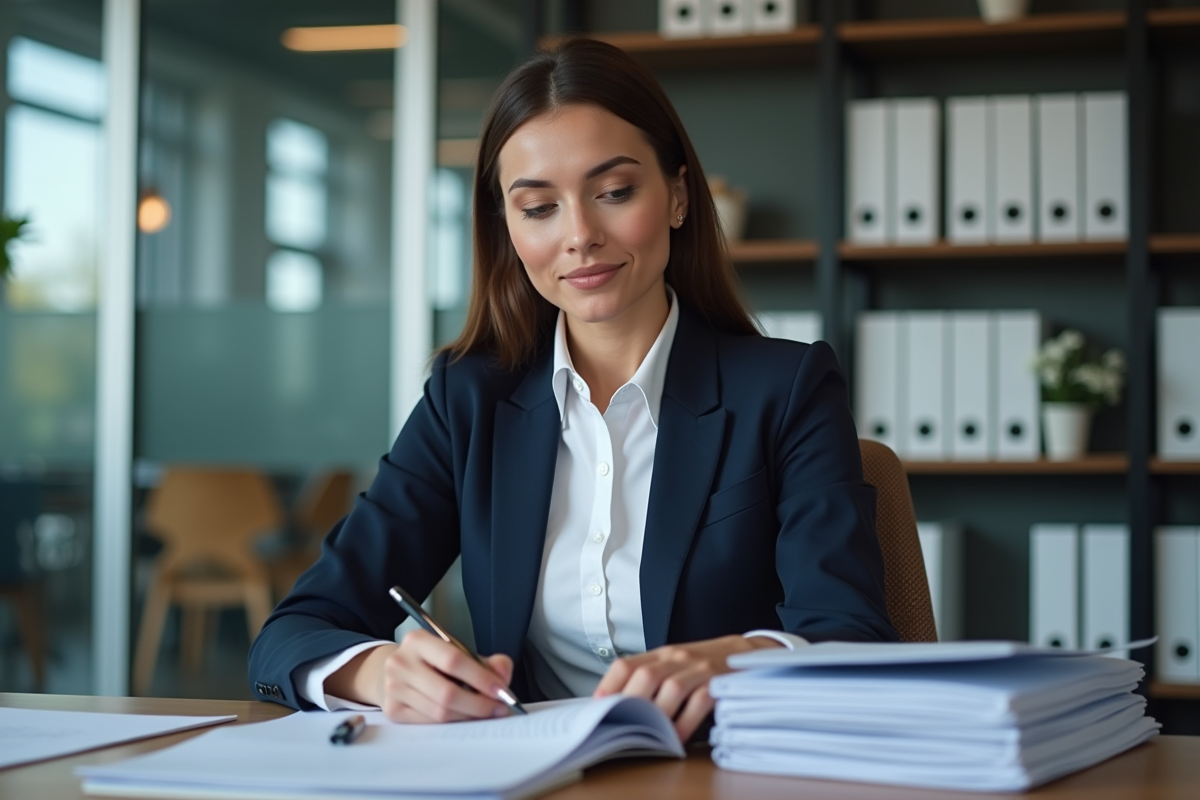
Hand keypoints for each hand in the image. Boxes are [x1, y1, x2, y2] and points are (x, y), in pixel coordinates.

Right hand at [328, 630, 513, 723]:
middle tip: (499, 708)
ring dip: (469, 716)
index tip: (502, 690)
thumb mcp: (457, 652)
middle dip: (479, 704)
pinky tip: (465, 718)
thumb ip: (486, 661)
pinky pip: (430, 723)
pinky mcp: (393, 710)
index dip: (481, 678)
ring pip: (439, 712)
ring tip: (487, 714)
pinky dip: (453, 723)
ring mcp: (393, 688)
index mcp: (418, 640)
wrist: (396, 670)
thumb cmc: (433, 662)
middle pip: (446, 692)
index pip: (453, 660)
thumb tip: (503, 673)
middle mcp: (400, 662)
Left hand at [592, 635, 781, 741]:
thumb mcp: (676, 663)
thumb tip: (620, 703)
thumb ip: (652, 677)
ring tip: (650, 734)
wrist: (748, 653)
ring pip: (671, 688)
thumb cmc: (706, 663)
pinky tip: (677, 736)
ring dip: (658, 714)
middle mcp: (678, 658)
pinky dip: (686, 721)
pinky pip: (700, 702)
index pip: (627, 664)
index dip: (609, 685)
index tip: (599, 705)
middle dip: (631, 702)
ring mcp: (700, 669)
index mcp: (662, 654)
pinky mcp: (720, 682)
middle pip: (646, 676)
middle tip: (624, 723)